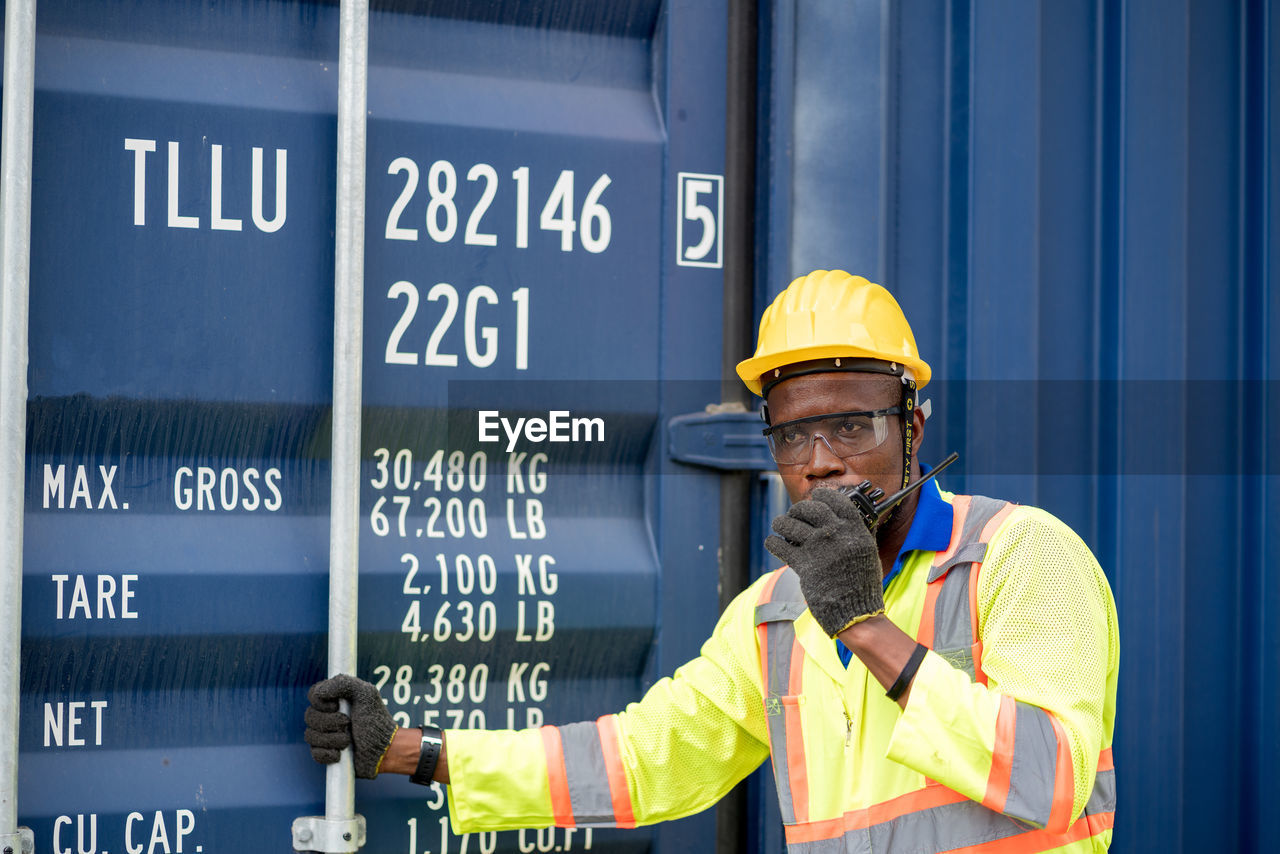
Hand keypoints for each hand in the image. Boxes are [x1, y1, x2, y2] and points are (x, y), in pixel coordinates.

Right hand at [304, 674, 398, 778]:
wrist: (383, 748)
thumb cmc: (375, 719)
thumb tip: (318, 692)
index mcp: (334, 699)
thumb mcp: (366, 693)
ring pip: (310, 736)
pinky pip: (315, 753)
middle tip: (349, 723)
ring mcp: (324, 735)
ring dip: (332, 739)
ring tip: (348, 740)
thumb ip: (344, 684)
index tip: (337, 706)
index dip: (321, 702)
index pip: (313, 695)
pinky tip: (340, 753)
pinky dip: (328, 753)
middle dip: (331, 722)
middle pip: (309, 716)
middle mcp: (326, 715)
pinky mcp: (325, 753)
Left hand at [764, 487, 884, 635]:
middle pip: (810, 508)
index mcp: (854, 530)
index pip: (836, 501)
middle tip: (794, 513)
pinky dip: (773, 542)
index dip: (824, 495)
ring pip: (790, 524)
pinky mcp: (804, 564)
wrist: (856, 611)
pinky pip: (780, 546)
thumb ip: (856, 535)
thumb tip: (846, 521)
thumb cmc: (862, 584)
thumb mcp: (867, 553)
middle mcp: (835, 534)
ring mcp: (818, 548)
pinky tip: (773, 542)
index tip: (816, 495)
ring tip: (779, 524)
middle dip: (798, 509)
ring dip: (781, 522)